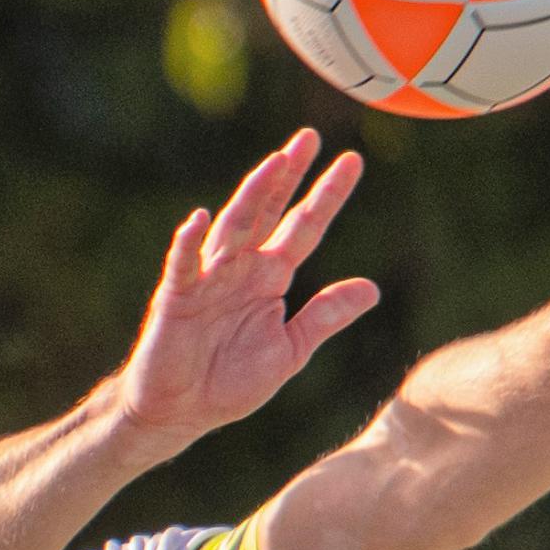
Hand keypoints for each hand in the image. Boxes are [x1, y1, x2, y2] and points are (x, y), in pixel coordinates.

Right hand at [111, 132, 378, 443]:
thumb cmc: (230, 383)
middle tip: (309, 137)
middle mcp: (241, 268)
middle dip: (288, 175)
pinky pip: (184, 265)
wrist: (181, 412)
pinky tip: (201, 218)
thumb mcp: (290, 350)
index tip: (352, 161)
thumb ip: (325, 317)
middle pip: (268, 211)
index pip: (304, 227)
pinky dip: (190, 242)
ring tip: (274, 164)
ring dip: (252, 195)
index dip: (326, 195)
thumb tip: (372, 289)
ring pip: (233, 227)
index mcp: (270, 278)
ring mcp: (208, 279)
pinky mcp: (177, 297)